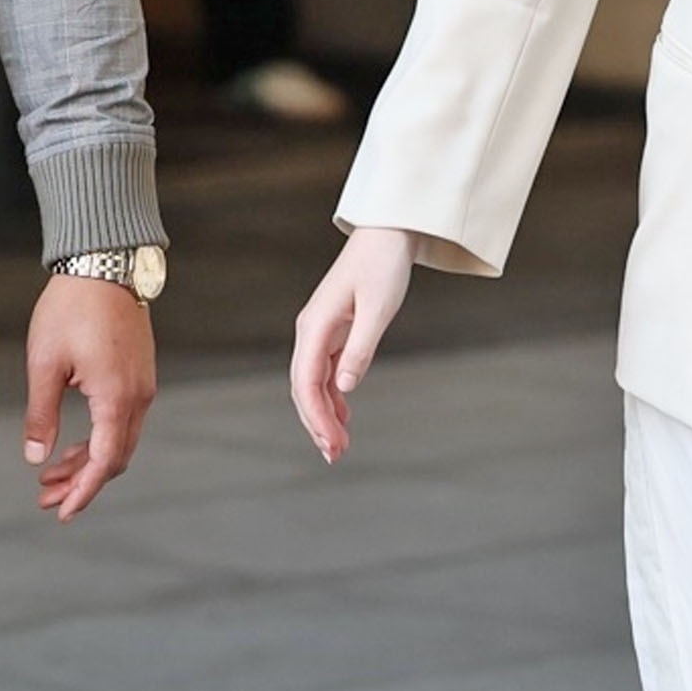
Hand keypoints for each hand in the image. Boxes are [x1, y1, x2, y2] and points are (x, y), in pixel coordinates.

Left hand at [22, 276, 155, 518]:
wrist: (105, 265)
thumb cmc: (73, 308)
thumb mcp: (44, 364)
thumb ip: (41, 415)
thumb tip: (35, 457)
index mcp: (116, 399)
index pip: (104, 463)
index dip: (83, 492)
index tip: (62, 511)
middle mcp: (138, 398)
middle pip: (115, 458)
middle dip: (81, 483)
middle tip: (46, 498)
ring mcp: (143, 386)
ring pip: (119, 441)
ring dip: (88, 462)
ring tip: (52, 474)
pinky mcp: (139, 375)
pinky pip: (123, 422)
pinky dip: (99, 440)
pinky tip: (73, 443)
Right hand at [290, 227, 414, 461]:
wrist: (387, 235)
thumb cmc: (383, 266)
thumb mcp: (378, 308)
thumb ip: (361, 348)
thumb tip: (345, 387)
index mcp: (315, 326)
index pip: (306, 382)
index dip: (316, 417)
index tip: (331, 444)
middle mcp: (311, 332)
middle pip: (304, 388)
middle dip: (317, 424)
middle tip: (336, 456)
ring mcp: (321, 332)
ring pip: (313, 383)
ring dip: (324, 415)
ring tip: (339, 446)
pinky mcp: (335, 332)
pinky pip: (326, 372)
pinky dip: (333, 398)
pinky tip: (344, 418)